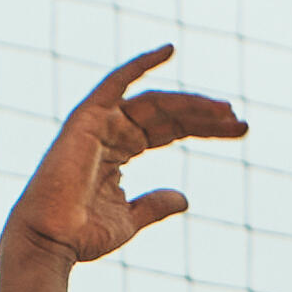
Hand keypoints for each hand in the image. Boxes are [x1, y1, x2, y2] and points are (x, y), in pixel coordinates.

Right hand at [2, 48, 247, 267]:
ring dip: (191, 103)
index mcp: (119, 153)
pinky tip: (169, 50)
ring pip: (154, 103)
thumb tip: (184, 198)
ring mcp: (99, 123)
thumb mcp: (129, 221)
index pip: (169, 131)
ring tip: (226, 111)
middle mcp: (111, 132)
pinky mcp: (88, 119)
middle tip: (240, 121)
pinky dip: (141, 64)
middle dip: (205, 117)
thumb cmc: (82, 236)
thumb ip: (155, 205)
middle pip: (167, 114)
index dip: (203, 128)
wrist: (51, 241)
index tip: (239, 130)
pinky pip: (117, 82)